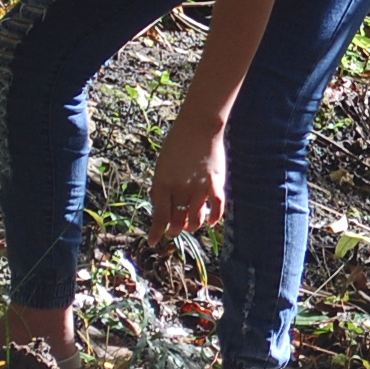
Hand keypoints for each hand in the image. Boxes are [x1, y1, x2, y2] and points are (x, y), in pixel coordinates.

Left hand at [149, 117, 227, 242]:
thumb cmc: (176, 145)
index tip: (153, 241)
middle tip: (174, 233)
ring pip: (195, 218)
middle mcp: (179, 189)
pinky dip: (214, 218)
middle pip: (177, 220)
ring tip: (190, 226)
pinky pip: (216, 207)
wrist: (198, 127)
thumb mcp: (161, 166)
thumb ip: (162, 187)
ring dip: (192, 226)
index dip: (156, 232)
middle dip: (174, 230)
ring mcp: (199, 187)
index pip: (159, 216)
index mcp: (162, 184)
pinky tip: (211, 222)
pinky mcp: (215, 183)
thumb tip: (164, 207)